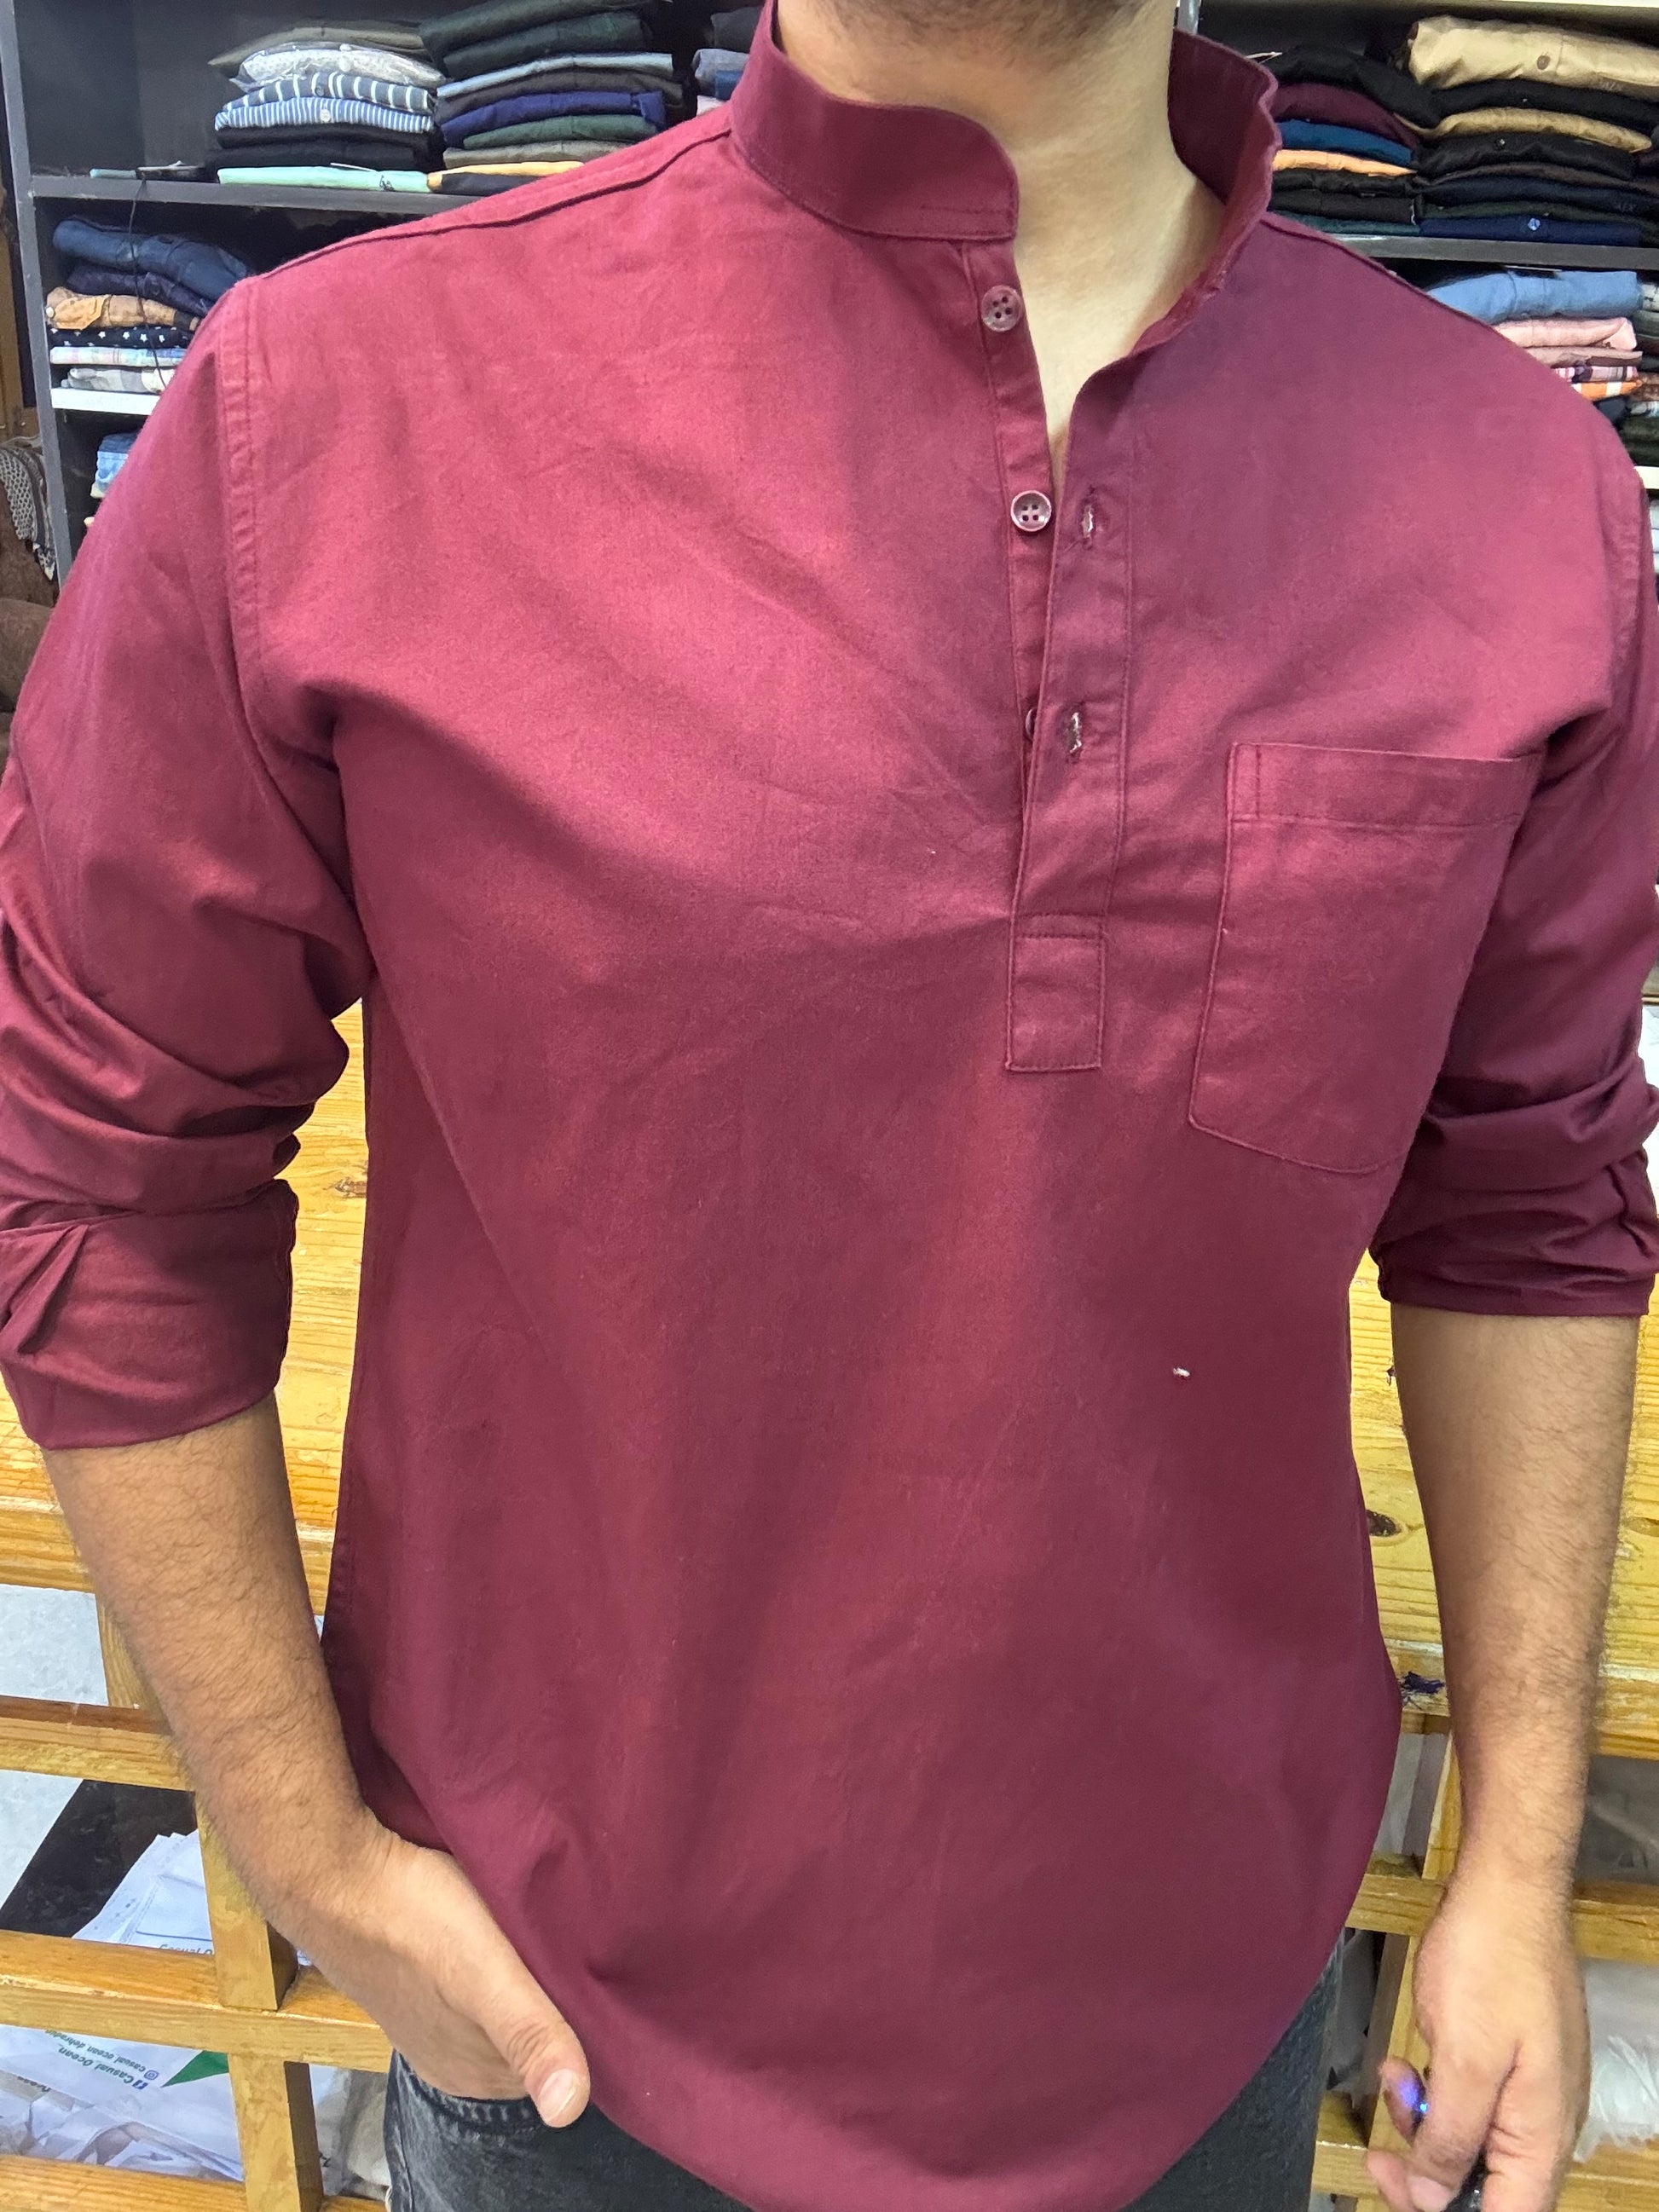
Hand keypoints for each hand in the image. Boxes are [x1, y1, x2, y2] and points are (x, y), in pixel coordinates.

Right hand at [273, 1815, 590, 2125]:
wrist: (336, 1875)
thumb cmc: (416, 1920)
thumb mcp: (485, 1977)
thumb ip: (528, 2036)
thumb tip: (569, 2110)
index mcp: (479, 2076)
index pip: (565, 2059)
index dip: (589, 2016)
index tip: (604, 1969)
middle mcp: (457, 2059)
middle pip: (539, 2029)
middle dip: (564, 1992)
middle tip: (585, 1936)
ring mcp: (433, 2020)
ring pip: (511, 2001)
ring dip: (531, 1970)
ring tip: (552, 1924)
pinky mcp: (418, 1980)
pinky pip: (478, 1979)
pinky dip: (498, 1954)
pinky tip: (504, 1921)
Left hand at [1367, 1863, 1587, 2211]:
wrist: (1505, 1888)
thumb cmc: (1492, 1962)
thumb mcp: (1464, 2059)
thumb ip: (1450, 2137)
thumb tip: (1433, 2198)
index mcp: (1542, 2134)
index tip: (1397, 2189)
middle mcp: (1543, 2122)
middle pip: (1487, 2187)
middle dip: (1428, 2172)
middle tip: (1379, 2154)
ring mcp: (1528, 2089)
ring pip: (1471, 2143)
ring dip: (1424, 2126)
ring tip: (1395, 2080)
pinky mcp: (1507, 2060)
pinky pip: (1469, 2102)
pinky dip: (1433, 2092)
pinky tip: (1406, 2064)